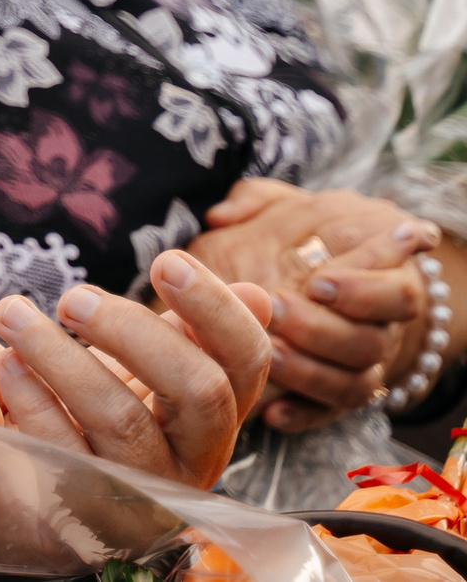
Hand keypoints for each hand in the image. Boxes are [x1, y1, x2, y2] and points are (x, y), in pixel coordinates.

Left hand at [0, 250, 272, 487]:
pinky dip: (34, 402)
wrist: (64, 490)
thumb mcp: (160, 374)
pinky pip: (66, 454)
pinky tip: (8, 364)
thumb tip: (256, 293)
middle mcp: (198, 457)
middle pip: (198, 390)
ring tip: (11, 313)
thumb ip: (195, 335)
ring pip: (121, 421)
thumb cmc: (118, 413)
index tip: (166, 261)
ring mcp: (148, 490)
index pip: (246, 360)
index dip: (216, 309)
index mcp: (221, 413)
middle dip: (134, 331)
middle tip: (72, 298)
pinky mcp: (90, 510)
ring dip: (61, 356)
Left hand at [195, 178, 450, 429]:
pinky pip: (326, 417)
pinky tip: (270, 412)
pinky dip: (301, 415)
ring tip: (263, 351)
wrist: (303, 284)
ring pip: (352, 385)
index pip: (395, 293)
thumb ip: (257, 201)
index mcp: (383, 279)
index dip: (360, 291)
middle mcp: (379, 329)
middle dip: (321, 329)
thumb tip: (223, 214)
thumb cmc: (294, 237)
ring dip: (308, 371)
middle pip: (370, 342)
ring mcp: (358, 368)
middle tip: (273, 309)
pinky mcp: (333, 400)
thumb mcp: (282, 209)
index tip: (314, 282)